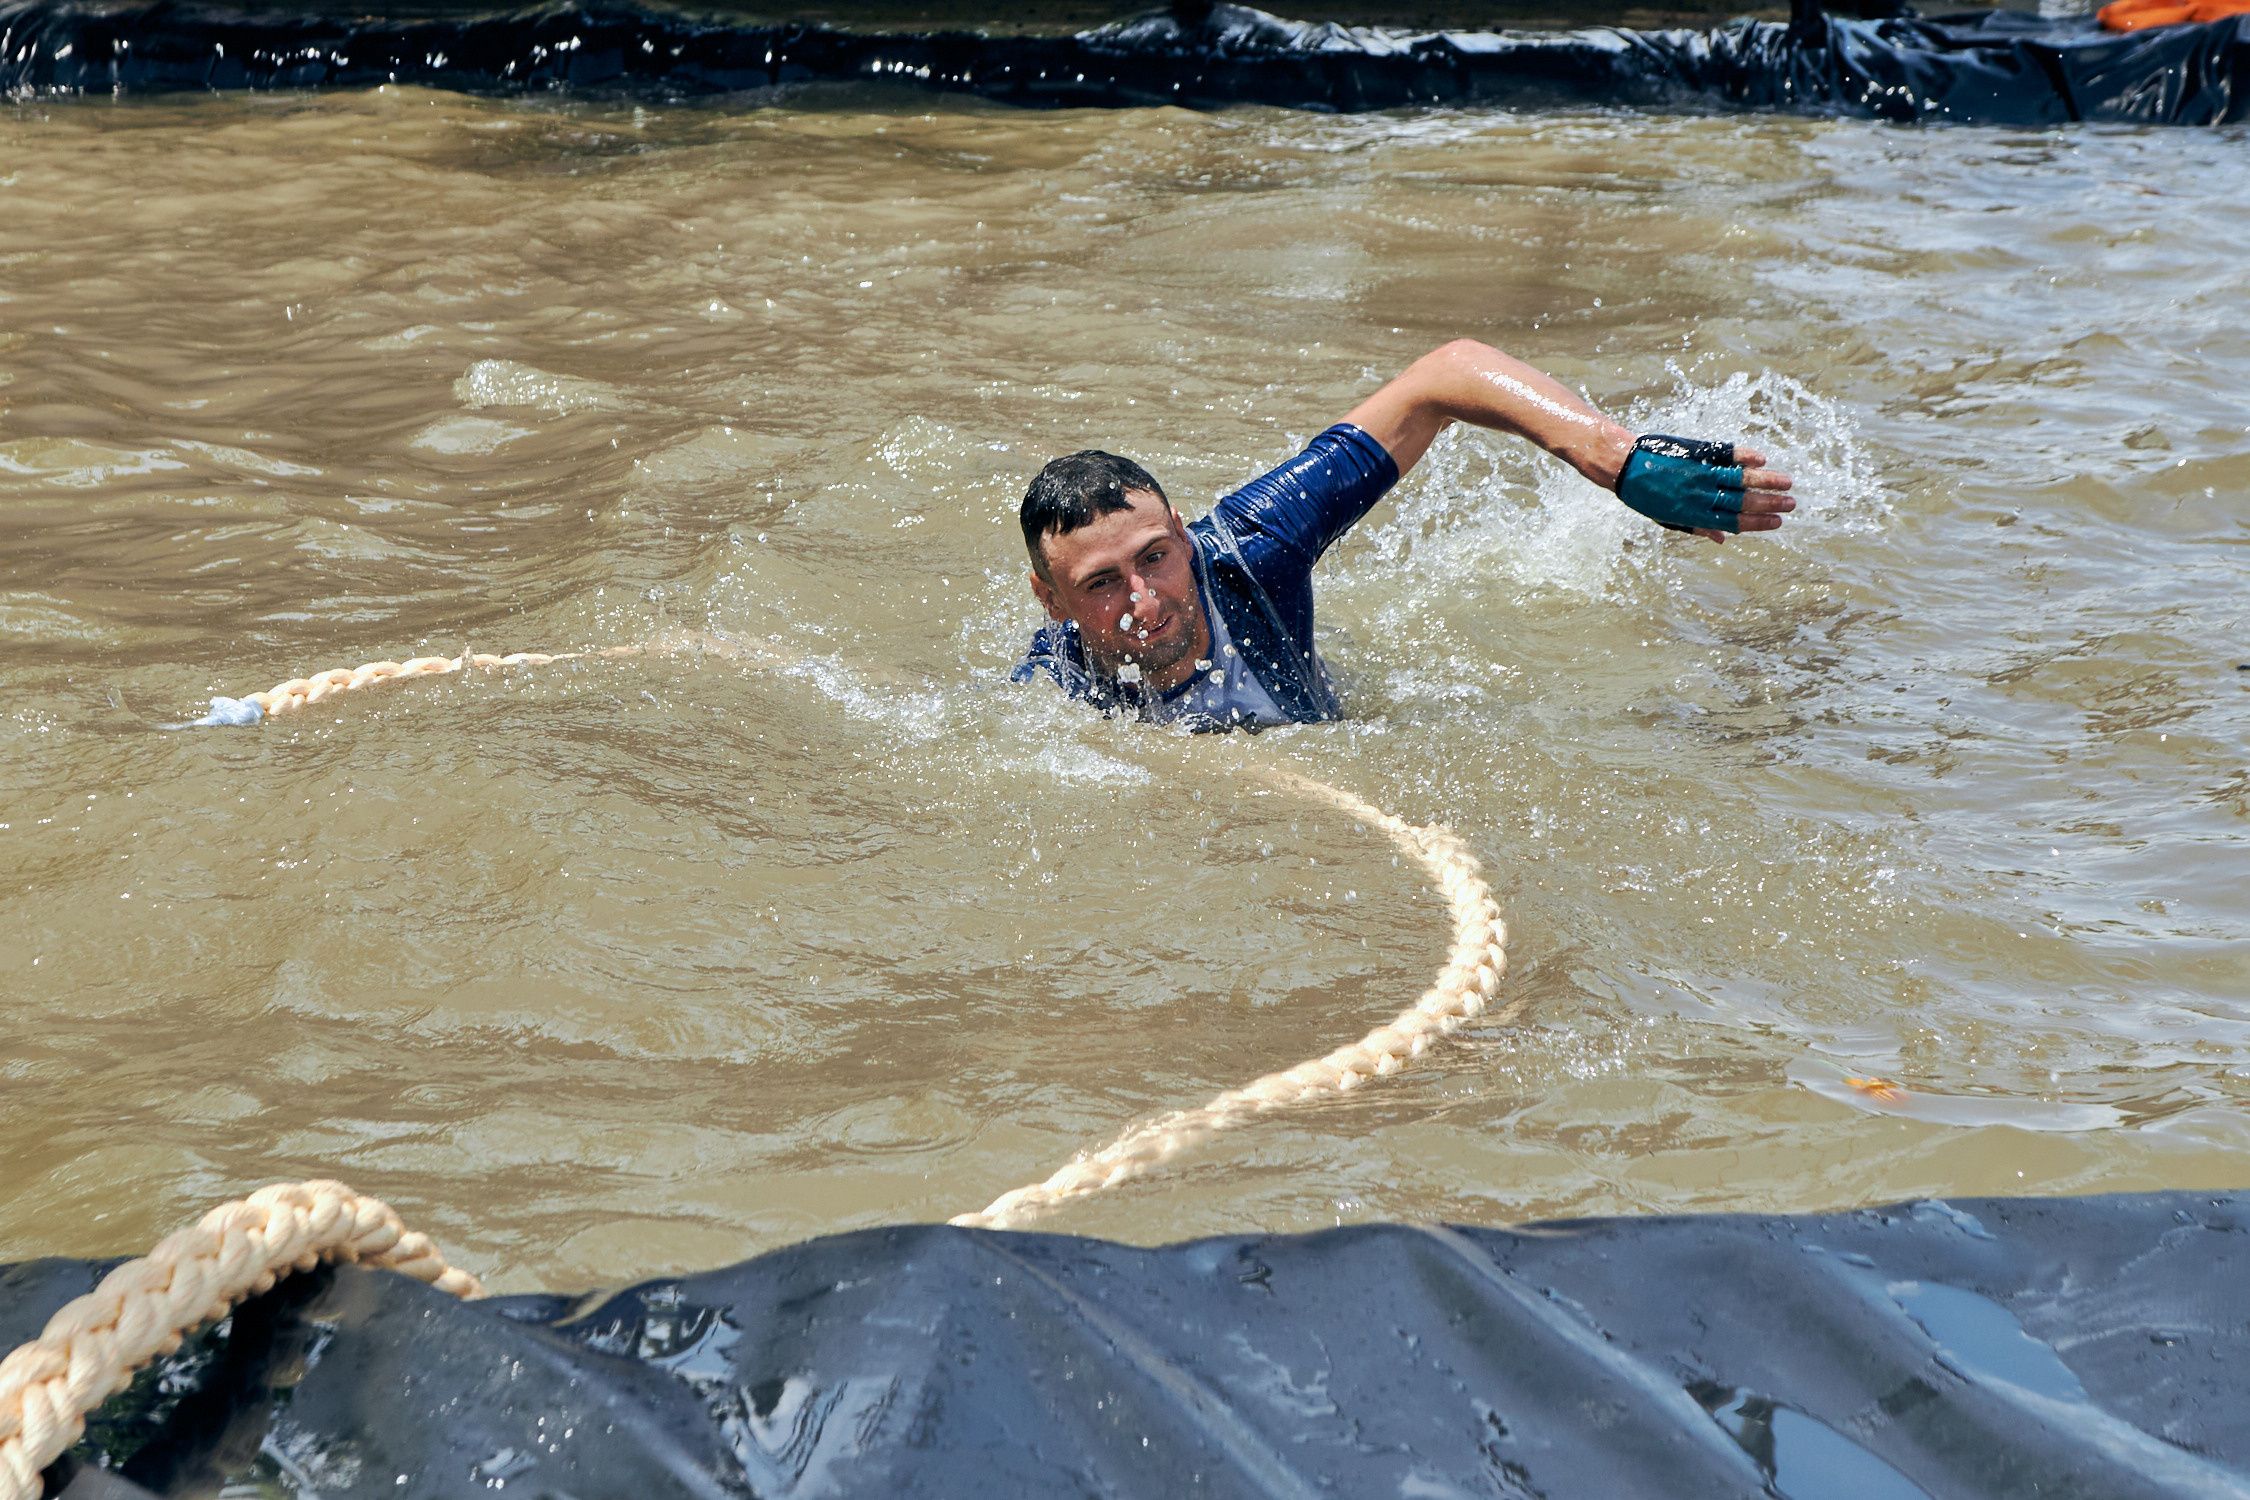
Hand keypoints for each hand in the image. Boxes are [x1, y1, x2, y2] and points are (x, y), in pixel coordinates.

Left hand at [1616, 434, 1795, 543]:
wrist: (1624, 465)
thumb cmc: (1645, 496)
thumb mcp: (1667, 519)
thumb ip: (1696, 527)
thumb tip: (1723, 539)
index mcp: (1694, 515)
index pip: (1734, 522)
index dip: (1758, 523)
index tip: (1778, 522)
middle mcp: (1700, 495)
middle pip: (1742, 502)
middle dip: (1770, 504)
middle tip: (1792, 504)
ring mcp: (1700, 472)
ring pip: (1739, 478)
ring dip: (1766, 481)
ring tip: (1787, 483)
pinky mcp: (1696, 452)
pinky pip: (1725, 453)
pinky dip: (1744, 455)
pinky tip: (1761, 459)